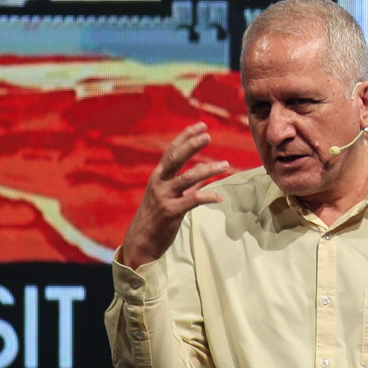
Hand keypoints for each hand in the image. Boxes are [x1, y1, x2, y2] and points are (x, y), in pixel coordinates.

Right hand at [118, 123, 232, 267]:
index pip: (172, 151)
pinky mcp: (171, 212)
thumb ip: (186, 185)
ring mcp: (164, 197)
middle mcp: (159, 183)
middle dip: (192, 145)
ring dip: (208, 170)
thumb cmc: (156, 217)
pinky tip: (219, 197)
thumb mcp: (168, 196)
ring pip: (188, 178)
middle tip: (208, 135)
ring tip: (225, 165)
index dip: (185, 137)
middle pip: (176, 158)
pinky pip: (192, 201)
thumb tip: (204, 174)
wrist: (141, 242)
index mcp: (159, 176)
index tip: (201, 126)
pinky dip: (207, 197)